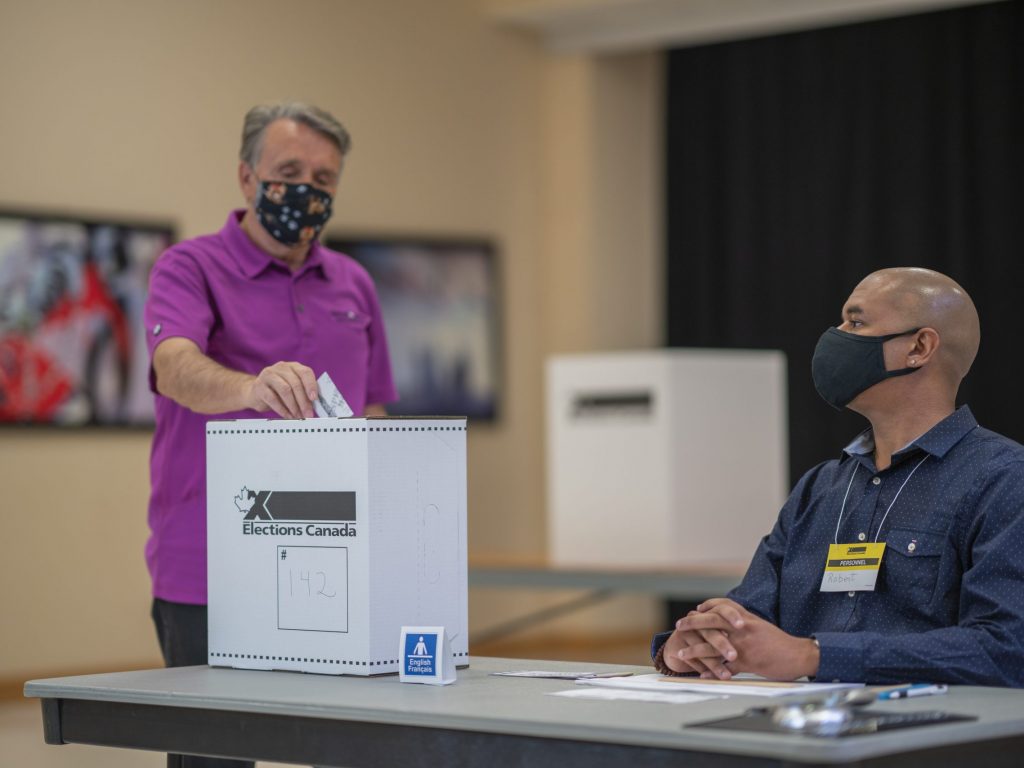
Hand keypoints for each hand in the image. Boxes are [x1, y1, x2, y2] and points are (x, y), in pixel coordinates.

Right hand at [245, 361, 317, 418]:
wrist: (255, 393)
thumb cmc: (278, 391)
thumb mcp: (292, 388)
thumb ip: (304, 393)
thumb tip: (314, 406)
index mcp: (293, 366)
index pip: (305, 372)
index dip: (311, 385)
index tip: (314, 398)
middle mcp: (281, 368)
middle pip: (295, 383)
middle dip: (303, 401)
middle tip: (307, 414)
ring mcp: (268, 375)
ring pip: (285, 390)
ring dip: (293, 406)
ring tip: (298, 416)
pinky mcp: (259, 386)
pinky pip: (272, 399)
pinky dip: (282, 409)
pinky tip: (287, 416)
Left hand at [673, 598, 819, 680]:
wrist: (800, 655)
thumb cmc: (782, 643)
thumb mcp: (762, 627)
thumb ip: (745, 624)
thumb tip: (733, 623)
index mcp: (746, 618)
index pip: (723, 606)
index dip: (708, 606)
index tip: (696, 610)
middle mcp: (743, 629)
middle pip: (712, 621)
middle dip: (693, 623)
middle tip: (679, 625)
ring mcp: (744, 645)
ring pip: (713, 645)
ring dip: (695, 650)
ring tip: (681, 654)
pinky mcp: (747, 662)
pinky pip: (725, 668)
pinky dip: (712, 672)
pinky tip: (702, 675)